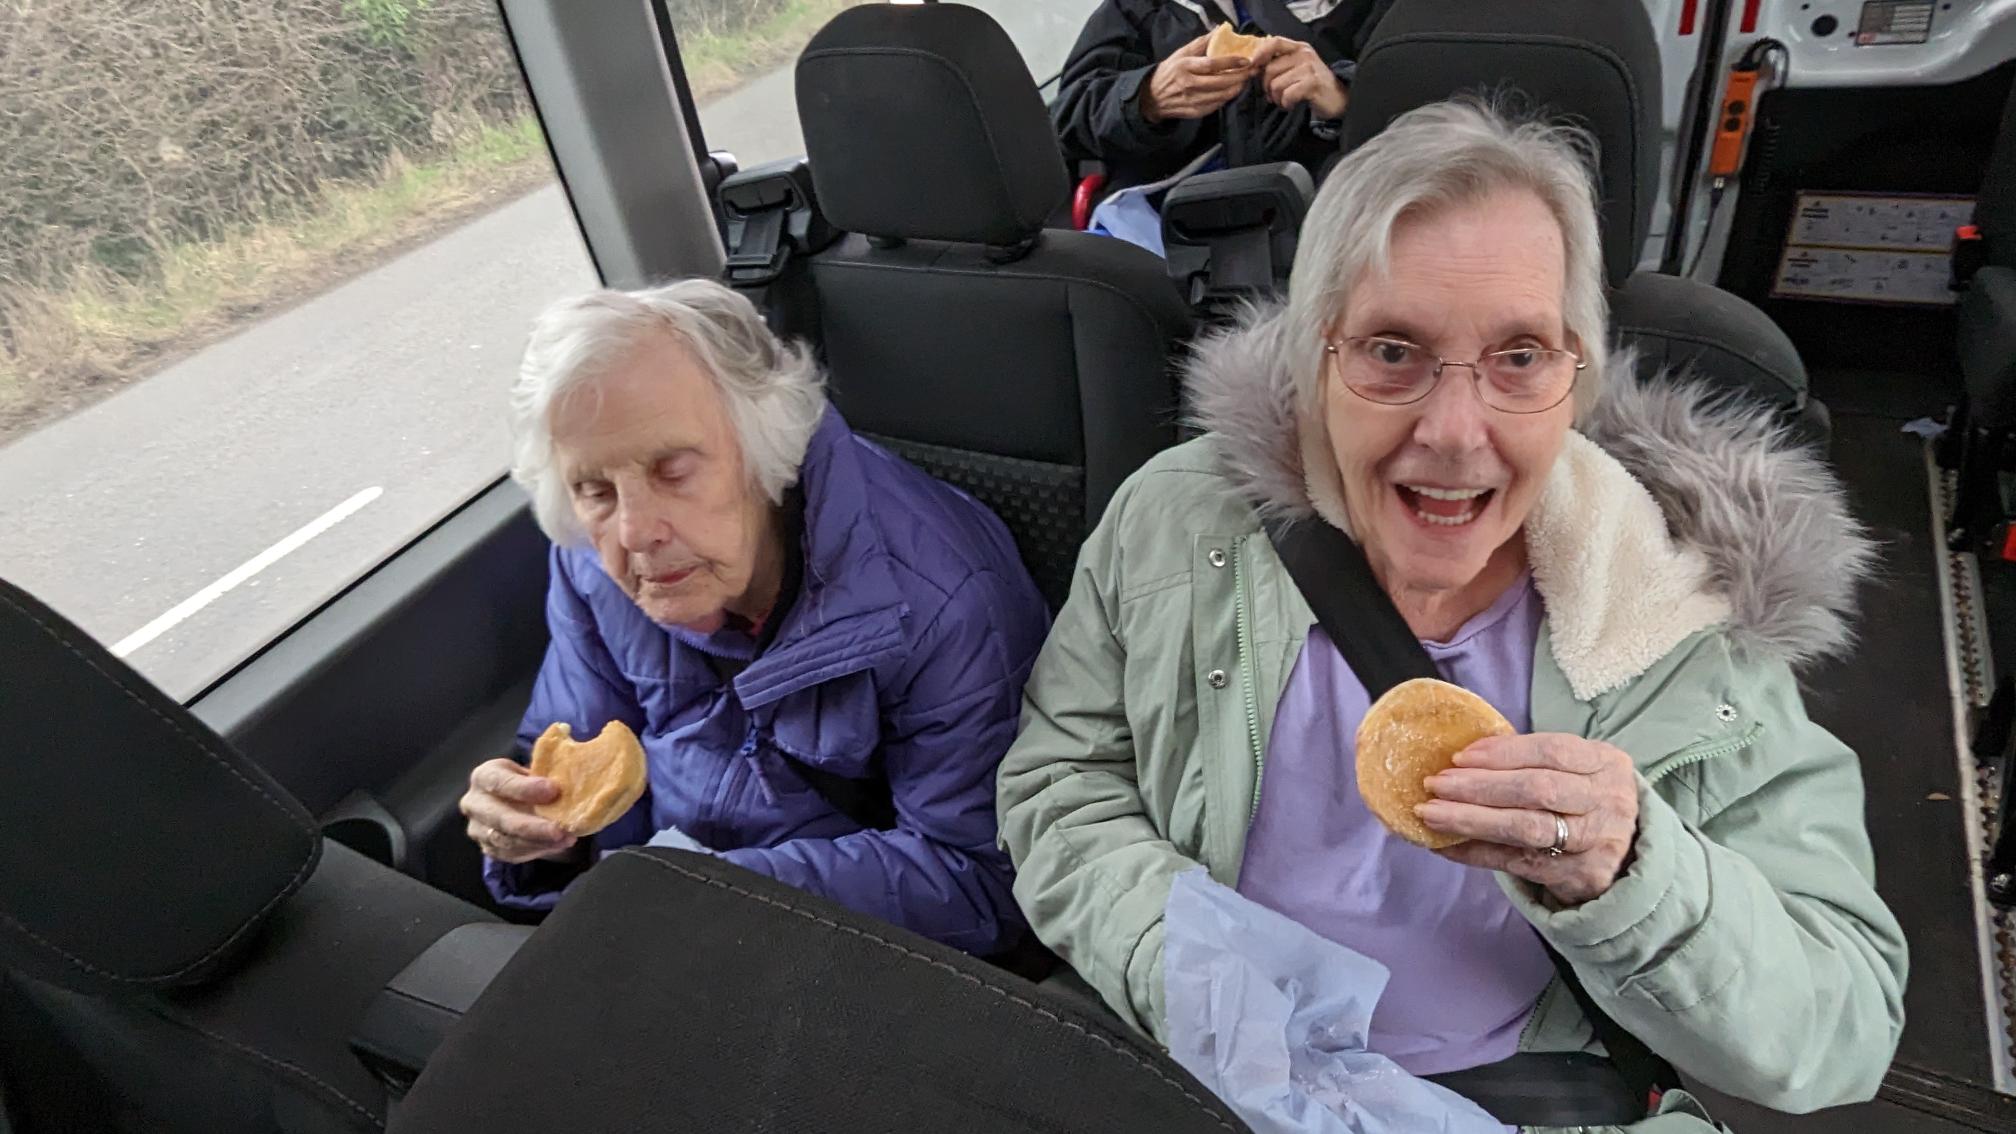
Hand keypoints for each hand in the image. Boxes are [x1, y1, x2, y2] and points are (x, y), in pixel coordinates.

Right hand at [461, 757, 578, 863]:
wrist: (517, 799)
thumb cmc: (528, 780)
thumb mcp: (534, 770)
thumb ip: (547, 774)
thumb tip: (574, 778)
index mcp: (484, 776)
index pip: (499, 782)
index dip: (524, 788)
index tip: (553, 790)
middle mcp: (474, 803)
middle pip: (500, 818)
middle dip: (532, 827)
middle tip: (560, 830)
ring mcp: (478, 829)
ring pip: (506, 841)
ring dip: (538, 842)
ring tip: (566, 839)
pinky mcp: (488, 848)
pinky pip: (511, 854)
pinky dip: (536, 850)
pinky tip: (556, 845)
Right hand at [1140, 33, 1256, 122]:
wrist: (1152, 97)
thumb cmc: (1169, 72)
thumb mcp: (1180, 53)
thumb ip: (1201, 43)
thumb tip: (1219, 31)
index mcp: (1185, 67)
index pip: (1212, 65)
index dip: (1231, 62)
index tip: (1246, 60)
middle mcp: (1189, 85)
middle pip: (1221, 82)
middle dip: (1240, 76)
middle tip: (1252, 70)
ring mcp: (1193, 100)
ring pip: (1222, 95)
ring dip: (1237, 88)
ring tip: (1244, 79)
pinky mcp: (1195, 112)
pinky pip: (1217, 105)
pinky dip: (1227, 97)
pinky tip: (1232, 90)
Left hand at [1251, 38, 1347, 118]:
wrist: (1337, 99)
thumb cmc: (1313, 85)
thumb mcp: (1298, 67)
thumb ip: (1279, 63)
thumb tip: (1254, 68)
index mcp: (1299, 48)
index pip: (1274, 42)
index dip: (1260, 54)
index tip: (1254, 68)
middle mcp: (1304, 54)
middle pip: (1270, 69)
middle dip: (1267, 87)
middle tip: (1273, 95)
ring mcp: (1309, 68)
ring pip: (1276, 84)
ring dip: (1276, 98)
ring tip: (1284, 100)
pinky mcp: (1312, 83)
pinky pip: (1286, 95)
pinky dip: (1286, 103)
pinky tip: (1291, 104)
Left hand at [1416, 734, 1639, 905]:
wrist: (1628, 857)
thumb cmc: (1585, 802)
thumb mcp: (1578, 770)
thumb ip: (1534, 761)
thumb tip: (1463, 758)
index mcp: (1606, 764)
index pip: (1552, 751)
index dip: (1502, 753)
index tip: (1459, 757)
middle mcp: (1607, 802)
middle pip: (1537, 790)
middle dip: (1479, 786)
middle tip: (1435, 785)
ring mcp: (1596, 842)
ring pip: (1525, 828)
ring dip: (1471, 820)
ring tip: (1430, 813)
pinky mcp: (1578, 876)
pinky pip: (1515, 862)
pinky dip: (1475, 852)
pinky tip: (1444, 844)